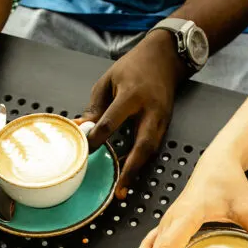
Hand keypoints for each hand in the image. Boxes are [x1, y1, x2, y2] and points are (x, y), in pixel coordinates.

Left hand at [78, 30, 187, 199]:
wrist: (165, 57)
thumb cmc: (133, 66)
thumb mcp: (108, 80)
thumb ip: (95, 106)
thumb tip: (81, 128)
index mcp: (132, 95)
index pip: (112, 122)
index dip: (97, 138)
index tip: (85, 150)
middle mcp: (150, 110)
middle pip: (142, 145)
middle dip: (130, 169)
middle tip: (119, 189)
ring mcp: (162, 118)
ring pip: (151, 150)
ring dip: (137, 170)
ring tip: (123, 189)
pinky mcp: (166, 124)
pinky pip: (154, 146)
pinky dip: (142, 161)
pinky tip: (131, 173)